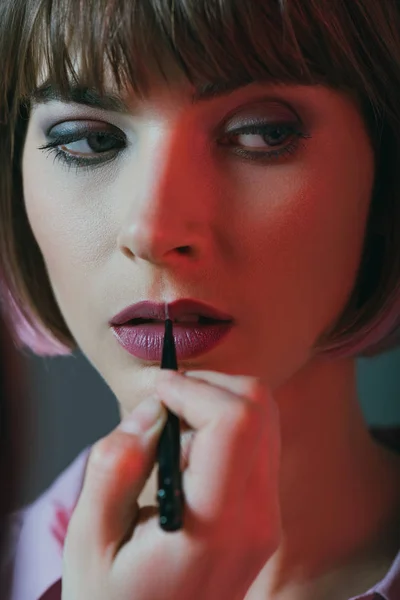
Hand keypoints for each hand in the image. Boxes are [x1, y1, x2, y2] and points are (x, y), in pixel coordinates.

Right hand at [62, 371, 281, 599]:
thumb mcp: (89, 540)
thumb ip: (115, 465)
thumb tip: (154, 408)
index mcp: (216, 527)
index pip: (235, 422)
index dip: (194, 388)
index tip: (155, 391)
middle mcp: (257, 518)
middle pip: (259, 408)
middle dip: (208, 387)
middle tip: (162, 404)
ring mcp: (268, 517)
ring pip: (263, 418)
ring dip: (215, 404)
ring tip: (170, 433)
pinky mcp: (265, 514)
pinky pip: (257, 442)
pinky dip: (223, 425)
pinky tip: (186, 453)